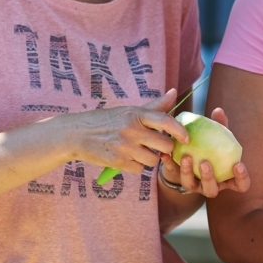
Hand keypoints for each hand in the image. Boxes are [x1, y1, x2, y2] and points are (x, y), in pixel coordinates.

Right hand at [71, 89, 188, 173]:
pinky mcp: (117, 161)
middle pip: (164, 145)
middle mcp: (131, 129)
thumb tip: (174, 92)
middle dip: (164, 148)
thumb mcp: (128, 110)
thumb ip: (154, 106)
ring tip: (137, 151)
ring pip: (153, 160)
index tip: (186, 138)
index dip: (180, 131)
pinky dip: (136, 166)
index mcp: (136, 114)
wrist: (76, 134)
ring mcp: (124, 146)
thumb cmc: (106, 120)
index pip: (165, 121)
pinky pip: (139, 169)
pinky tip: (126, 158)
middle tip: (155, 145)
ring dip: (149, 158)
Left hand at [159, 107, 250, 198]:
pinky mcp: (177, 179)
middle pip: (212, 190)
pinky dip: (169, 165)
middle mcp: (210, 185)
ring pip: (191, 186)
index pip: (240, 185)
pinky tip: (166, 154)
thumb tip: (218, 110)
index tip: (238, 164)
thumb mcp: (216, 137)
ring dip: (188, 172)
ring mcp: (194, 185)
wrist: (188, 154)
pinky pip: (172, 174)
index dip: (242, 178)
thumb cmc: (210, 146)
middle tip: (205, 163)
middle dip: (209, 178)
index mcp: (226, 178)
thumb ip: (219, 126)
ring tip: (186, 157)